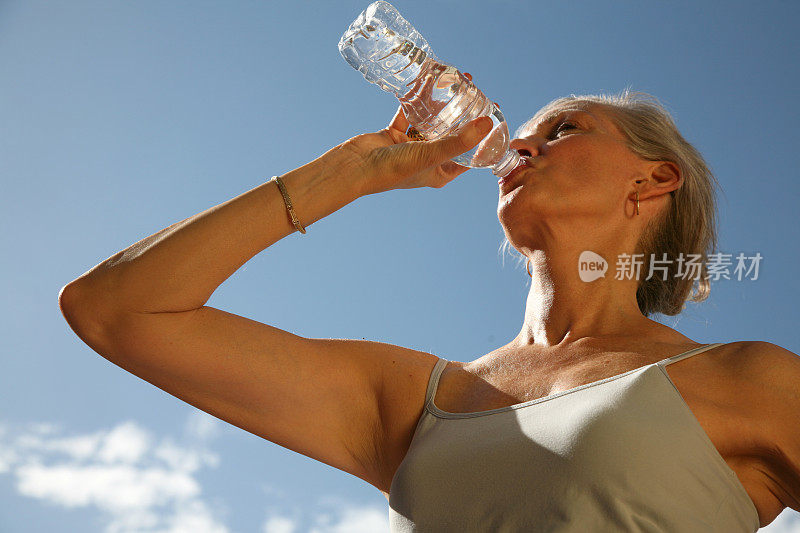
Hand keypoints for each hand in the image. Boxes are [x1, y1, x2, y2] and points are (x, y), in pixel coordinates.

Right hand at [338, 72, 492, 195]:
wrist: (353, 167)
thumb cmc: (393, 169)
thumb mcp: (431, 155)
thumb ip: (459, 140)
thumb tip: (487, 124)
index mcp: (439, 173)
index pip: (469, 156)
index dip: (482, 137)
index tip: (493, 113)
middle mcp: (427, 161)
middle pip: (451, 135)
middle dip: (463, 115)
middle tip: (474, 93)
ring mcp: (409, 148)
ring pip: (431, 122)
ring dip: (441, 106)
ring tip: (454, 84)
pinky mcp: (393, 135)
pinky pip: (409, 115)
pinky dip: (415, 102)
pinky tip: (425, 85)